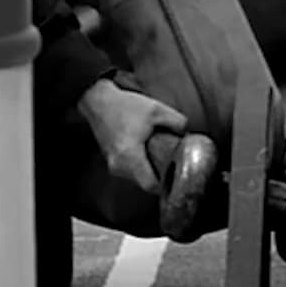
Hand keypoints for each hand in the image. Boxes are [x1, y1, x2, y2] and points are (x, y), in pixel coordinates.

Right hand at [77, 77, 188, 193]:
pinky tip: (143, 149)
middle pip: (143, 183)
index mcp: (129, 156)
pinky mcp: (109, 159)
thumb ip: (178, 122)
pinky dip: (137, 164)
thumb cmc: (124, 105)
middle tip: (169, 161)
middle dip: (158, 175)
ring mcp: (111, 163)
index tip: (174, 173)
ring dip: (146, 169)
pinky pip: (127, 169)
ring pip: (135, 177)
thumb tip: (187, 133)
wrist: (98, 100)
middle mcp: (118, 164)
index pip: (150, 186)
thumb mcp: (157, 110)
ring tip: (156, 153)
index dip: (165, 183)